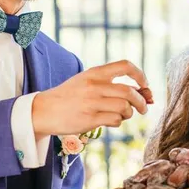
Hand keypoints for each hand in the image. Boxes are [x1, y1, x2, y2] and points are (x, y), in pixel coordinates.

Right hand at [32, 60, 149, 136]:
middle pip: (129, 91)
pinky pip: (115, 120)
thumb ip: (110, 84)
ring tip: (123, 115)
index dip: (140, 75)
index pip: (125, 66)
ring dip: (129, 113)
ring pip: (124, 107)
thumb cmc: (70, 96)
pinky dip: (118, 121)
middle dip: (141, 101)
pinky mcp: (89, 119)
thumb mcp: (87, 81)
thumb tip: (142, 92)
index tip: (145, 85)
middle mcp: (94, 86)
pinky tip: (111, 121)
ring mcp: (91, 103)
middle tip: (144, 108)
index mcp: (94, 73)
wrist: (44, 110)